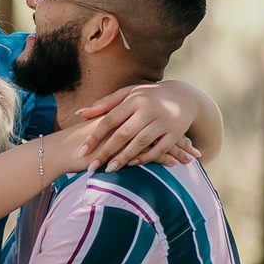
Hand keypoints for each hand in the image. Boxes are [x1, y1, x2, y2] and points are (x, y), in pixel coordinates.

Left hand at [75, 84, 201, 171]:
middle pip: (123, 133)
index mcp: (134, 99)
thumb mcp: (128, 94)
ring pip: (140, 142)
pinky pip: (159, 148)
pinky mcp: (176, 132)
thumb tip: (80, 113)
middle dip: (106, 151)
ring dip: (124, 157)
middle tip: (91, 167)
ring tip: (109, 169)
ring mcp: (163, 120)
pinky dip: (146, 157)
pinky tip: (132, 164)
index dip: (94, 136)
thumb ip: (105, 103)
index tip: (81, 151)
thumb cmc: (148, 96)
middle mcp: (148, 109)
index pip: (110, 119)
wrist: (183, 95)